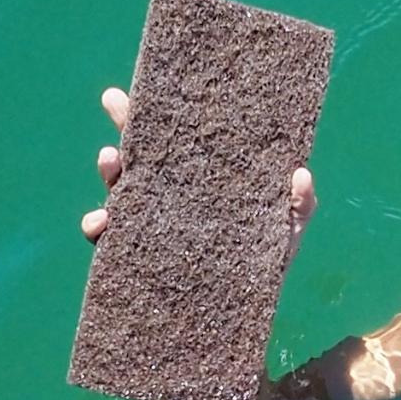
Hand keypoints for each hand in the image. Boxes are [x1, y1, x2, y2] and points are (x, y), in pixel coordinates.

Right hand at [78, 85, 316, 251]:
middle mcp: (170, 196)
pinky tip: (101, 223)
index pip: (171, 140)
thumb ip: (298, 204)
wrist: (249, 308)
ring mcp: (152, 224)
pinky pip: (111, 241)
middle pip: (137, 156)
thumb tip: (302, 173)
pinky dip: (98, 229)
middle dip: (123, 124)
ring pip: (120, 192)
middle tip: (114, 102)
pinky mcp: (142, 256)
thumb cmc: (268, 257)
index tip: (129, 92)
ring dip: (110, 173)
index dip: (148, 114)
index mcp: (198, 178)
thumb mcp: (288, 227)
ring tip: (111, 161)